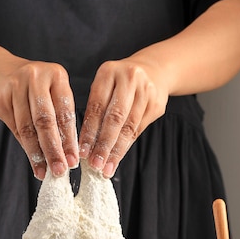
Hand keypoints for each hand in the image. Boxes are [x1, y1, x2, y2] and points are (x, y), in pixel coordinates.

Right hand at [0, 55, 78, 179]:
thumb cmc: (33, 88)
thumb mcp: (51, 94)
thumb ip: (59, 119)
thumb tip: (68, 155)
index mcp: (57, 75)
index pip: (65, 113)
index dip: (69, 139)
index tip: (73, 161)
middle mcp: (36, 77)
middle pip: (45, 121)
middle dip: (53, 149)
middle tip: (59, 171)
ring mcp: (16, 86)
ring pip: (27, 128)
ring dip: (37, 153)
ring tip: (44, 171)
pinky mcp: (0, 97)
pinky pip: (14, 128)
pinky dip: (25, 147)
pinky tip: (32, 160)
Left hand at [78, 56, 168, 177]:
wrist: (153, 71)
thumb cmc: (120, 83)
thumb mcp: (104, 86)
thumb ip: (95, 110)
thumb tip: (85, 145)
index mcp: (109, 72)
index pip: (97, 106)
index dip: (89, 131)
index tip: (82, 152)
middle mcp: (129, 78)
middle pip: (115, 118)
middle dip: (104, 144)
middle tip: (95, 164)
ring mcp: (146, 91)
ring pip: (129, 127)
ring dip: (116, 150)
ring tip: (106, 167)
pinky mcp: (156, 104)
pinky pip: (138, 129)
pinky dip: (126, 146)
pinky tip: (117, 158)